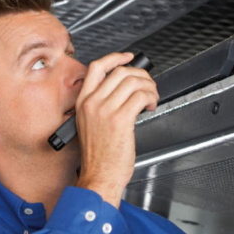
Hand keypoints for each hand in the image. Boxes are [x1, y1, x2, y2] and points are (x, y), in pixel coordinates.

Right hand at [75, 52, 157, 207]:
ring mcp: (105, 111)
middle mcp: (92, 103)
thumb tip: (123, 91)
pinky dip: (150, 98)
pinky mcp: (120, 120)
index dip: (116, 57)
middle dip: (140, 75)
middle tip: (148, 86)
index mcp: (83, 102)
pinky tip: (150, 106)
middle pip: (120, 71)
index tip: (128, 57)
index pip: (97, 67)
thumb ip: (100, 105)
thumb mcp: (89, 124)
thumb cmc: (97, 157)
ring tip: (151, 98)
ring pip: (133, 82)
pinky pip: (140, 96)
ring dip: (149, 87)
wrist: (98, 177)